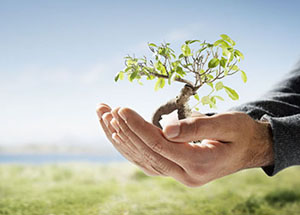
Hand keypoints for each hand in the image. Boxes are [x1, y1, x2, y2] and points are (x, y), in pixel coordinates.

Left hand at [96, 104, 273, 186]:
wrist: (251, 149)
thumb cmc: (241, 133)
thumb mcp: (227, 124)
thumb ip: (198, 127)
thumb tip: (166, 128)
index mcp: (200, 164)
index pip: (160, 145)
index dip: (138, 127)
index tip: (120, 109)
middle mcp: (186, 176)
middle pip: (146, 154)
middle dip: (123, 130)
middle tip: (104, 110)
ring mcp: (179, 176)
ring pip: (142, 159)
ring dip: (120, 138)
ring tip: (104, 118)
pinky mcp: (175, 171)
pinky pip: (147, 161)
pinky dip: (130, 146)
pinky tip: (117, 133)